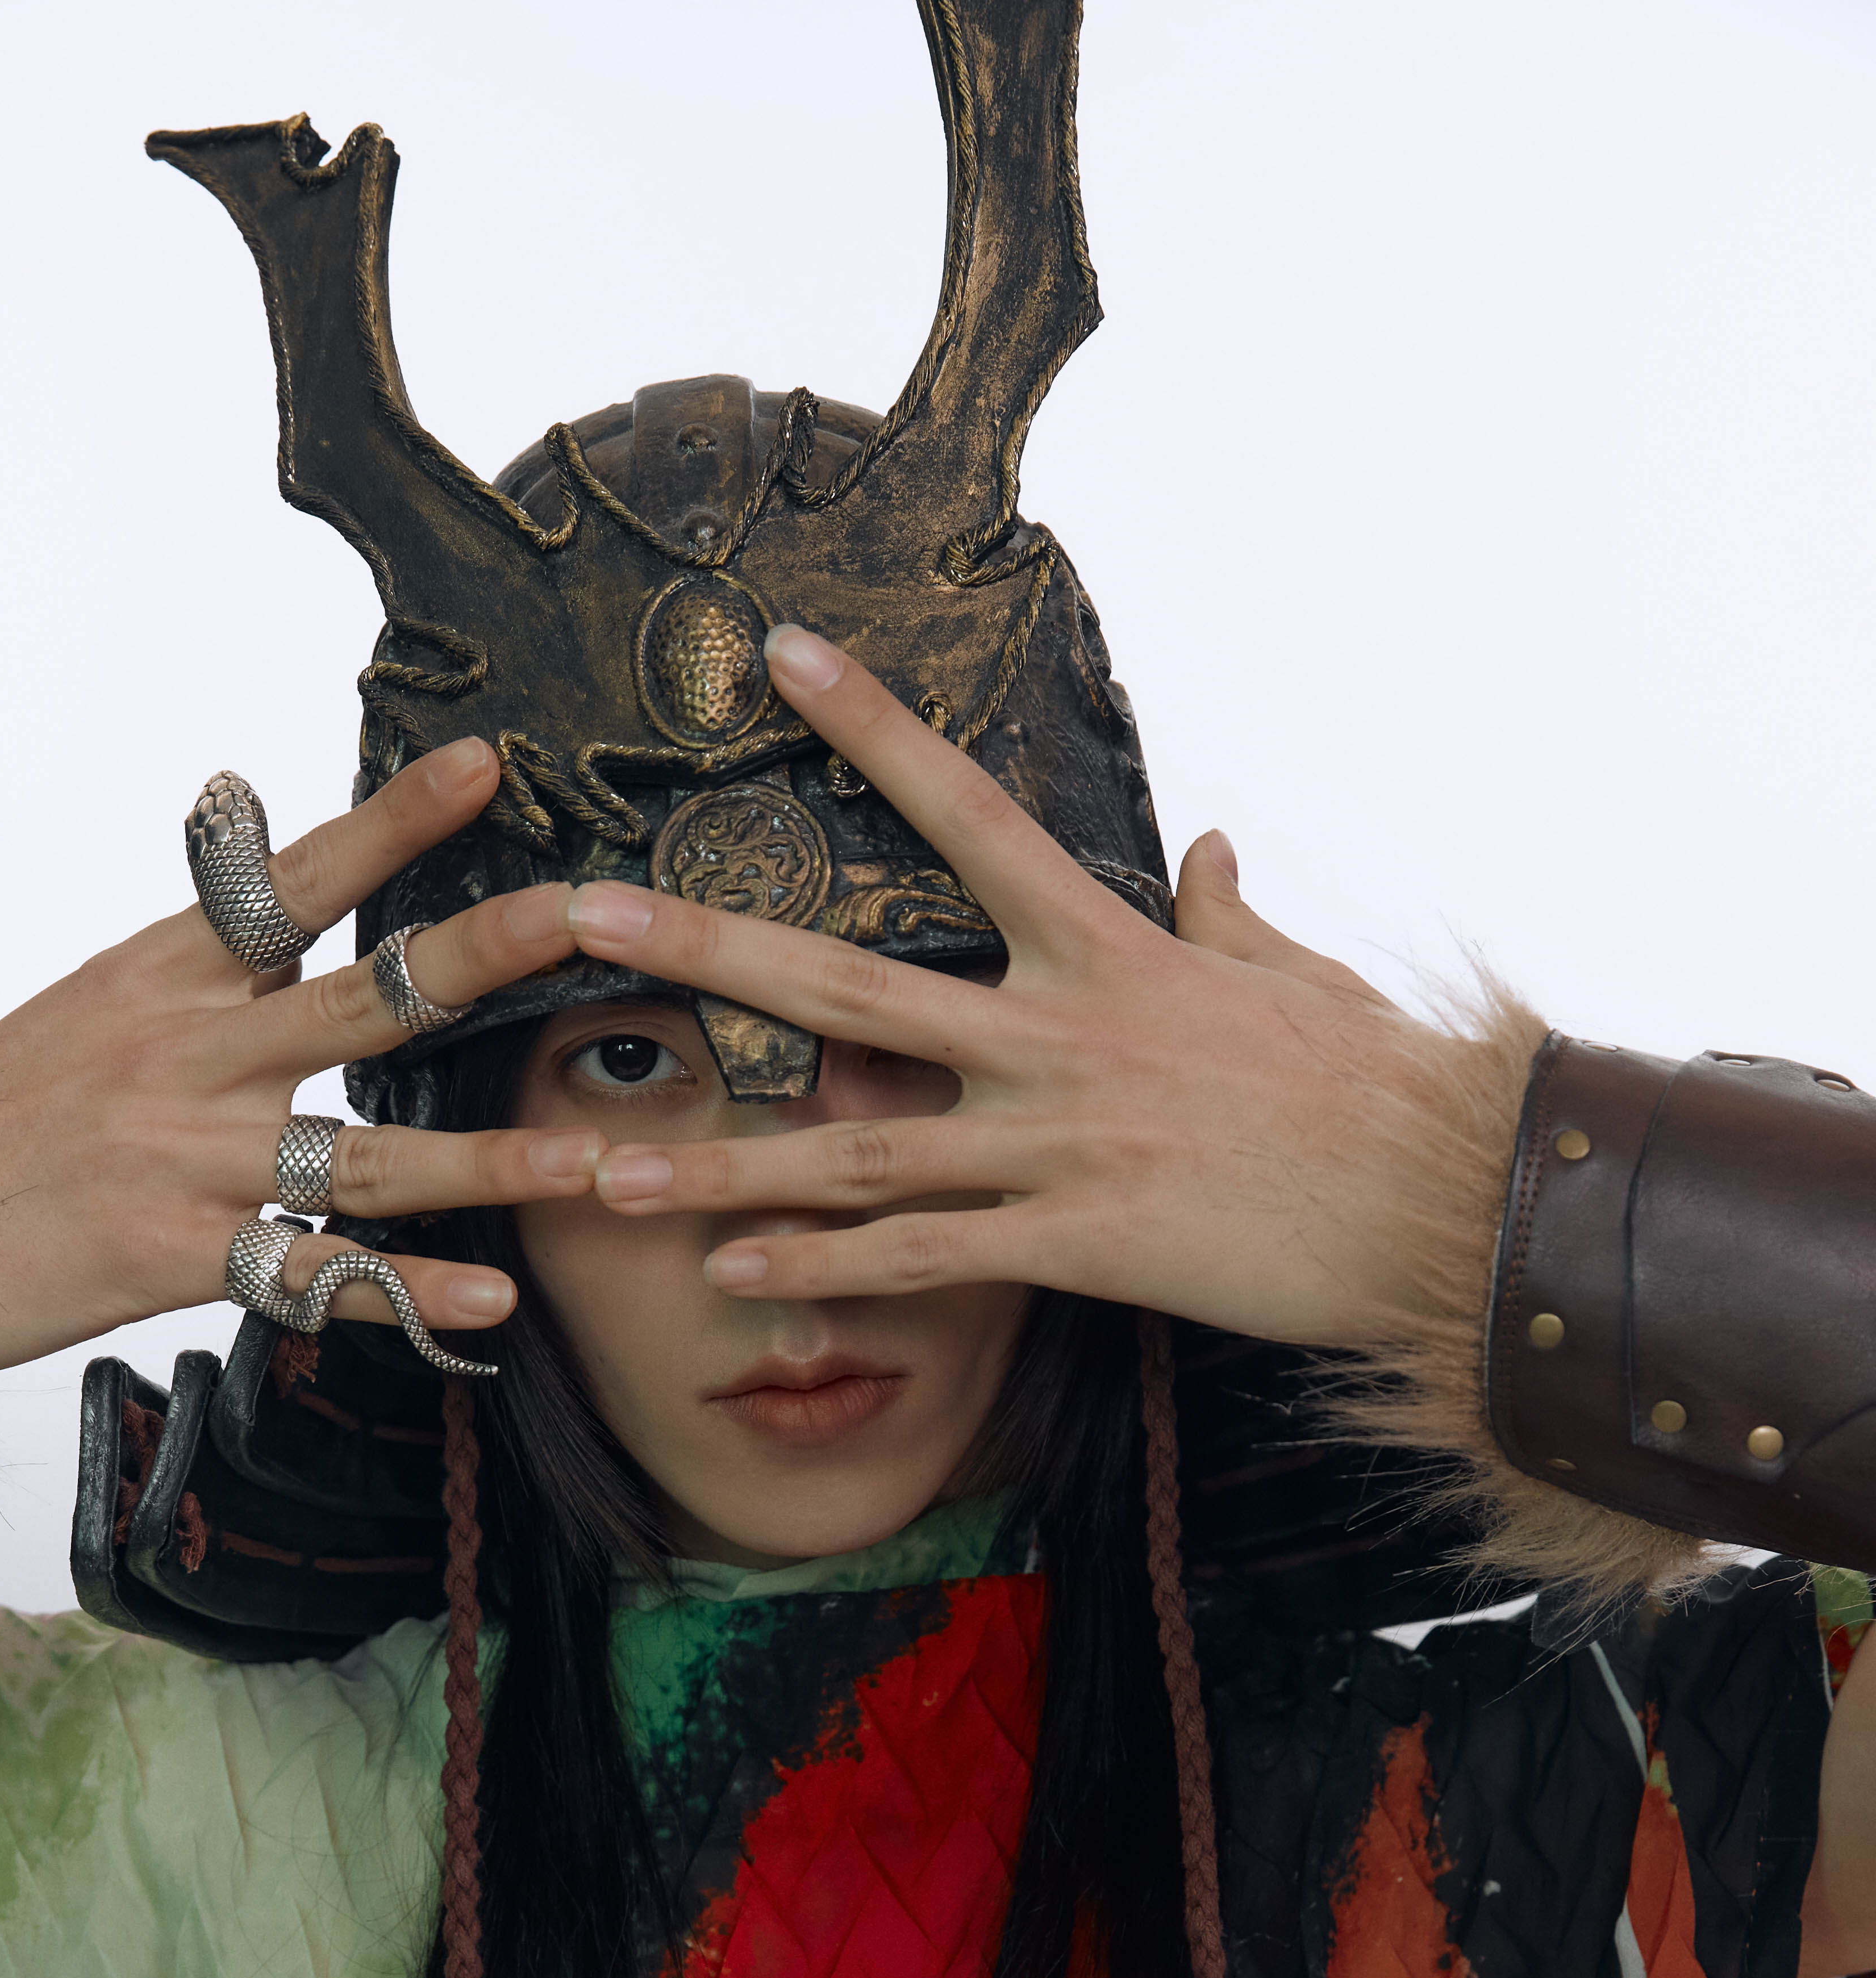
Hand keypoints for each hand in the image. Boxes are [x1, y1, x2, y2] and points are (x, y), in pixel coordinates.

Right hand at [0, 740, 593, 1382]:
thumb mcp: (90, 1005)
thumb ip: (196, 950)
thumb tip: (258, 845)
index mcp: (165, 976)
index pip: (295, 879)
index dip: (394, 822)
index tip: (483, 767)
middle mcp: (191, 1055)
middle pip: (365, 993)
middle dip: (486, 953)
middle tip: (591, 920)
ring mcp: (192, 1157)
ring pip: (371, 1153)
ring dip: (487, 1160)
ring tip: (590, 1162)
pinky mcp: (182, 1254)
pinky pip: (319, 1274)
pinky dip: (409, 1293)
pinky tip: (488, 1302)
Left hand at [565, 630, 1454, 1350]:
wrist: (1441, 1197)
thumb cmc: (1375, 1083)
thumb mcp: (1294, 975)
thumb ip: (1231, 915)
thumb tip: (1211, 853)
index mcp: (1110, 950)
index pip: (970, 815)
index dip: (875, 726)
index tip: (785, 655)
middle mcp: (1060, 1034)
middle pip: (850, 984)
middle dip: (706, 949)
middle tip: (578, 919)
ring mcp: (1057, 1143)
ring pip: (851, 1149)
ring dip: (717, 1167)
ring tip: (598, 1173)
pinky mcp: (1073, 1242)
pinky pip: (918, 1258)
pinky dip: (819, 1269)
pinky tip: (728, 1280)